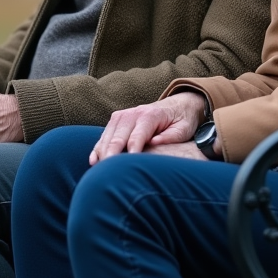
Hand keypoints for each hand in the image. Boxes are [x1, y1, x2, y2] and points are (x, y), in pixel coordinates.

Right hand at [90, 91, 205, 164]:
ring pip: (108, 135)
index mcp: (151, 115)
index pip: (137, 136)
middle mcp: (134, 113)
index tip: (125, 167)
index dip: (131, 152)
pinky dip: (99, 147)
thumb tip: (154, 144)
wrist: (179, 104)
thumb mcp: (183, 129)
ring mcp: (124, 115)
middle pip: (118, 136)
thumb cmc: (183, 120)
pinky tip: (94, 160)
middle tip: (107, 173)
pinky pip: (105, 133)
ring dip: (102, 152)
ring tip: (98, 170)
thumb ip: (170, 137)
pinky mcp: (118, 119)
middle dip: (111, 155)